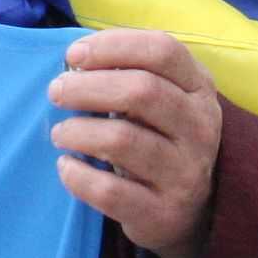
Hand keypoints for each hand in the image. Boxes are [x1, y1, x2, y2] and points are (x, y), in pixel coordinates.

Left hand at [48, 29, 221, 257]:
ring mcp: (185, 172)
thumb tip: (74, 58)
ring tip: (60, 133)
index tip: (73, 55)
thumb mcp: (157, 100)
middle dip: (87, 87)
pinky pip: (109, 191)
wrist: (184, 210)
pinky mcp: (162, 212)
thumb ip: (126, 73)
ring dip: (77, 131)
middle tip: (56, 92)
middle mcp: (200, 127)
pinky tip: (66, 166)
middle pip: (141, 91)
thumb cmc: (155, 137)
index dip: (113, 46)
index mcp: (199, 89)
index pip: (163, 51)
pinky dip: (77, 176)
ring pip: (122, 140)